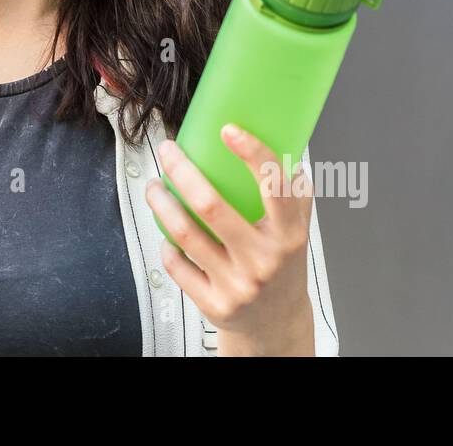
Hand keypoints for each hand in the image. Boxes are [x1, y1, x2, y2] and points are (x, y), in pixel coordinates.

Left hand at [146, 124, 314, 355]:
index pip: (274, 186)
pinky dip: (166, 241)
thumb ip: (292, 190)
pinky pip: (176, 262)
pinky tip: (166, 230)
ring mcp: (236, 284)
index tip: (228, 130)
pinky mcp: (213, 302)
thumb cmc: (281, 264)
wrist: (275, 322)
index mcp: (288, 234)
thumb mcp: (297, 228)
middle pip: (210, 205)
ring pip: (184, 232)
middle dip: (181, 170)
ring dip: (161, 202)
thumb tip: (280, 142)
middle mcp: (263, 260)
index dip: (252, 154)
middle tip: (167, 150)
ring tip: (155, 186)